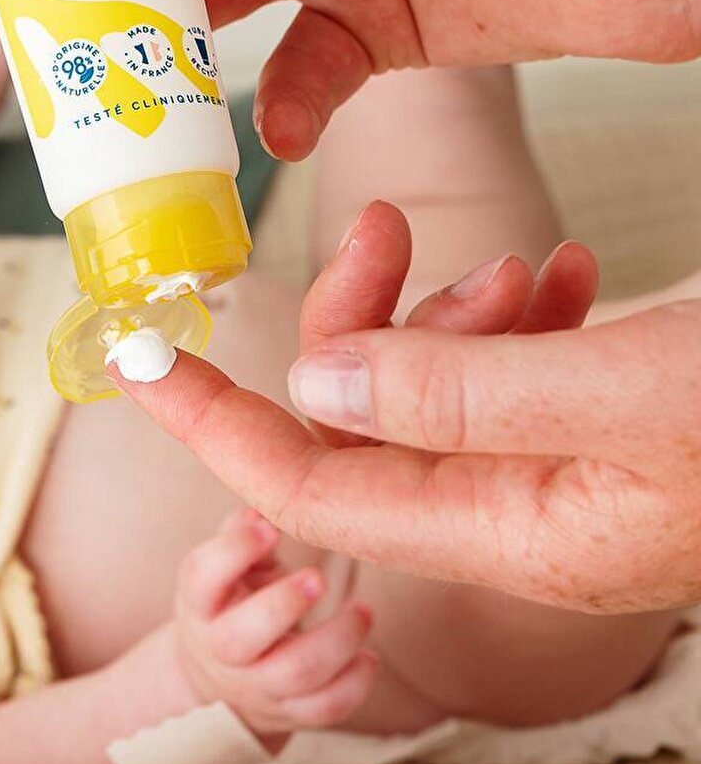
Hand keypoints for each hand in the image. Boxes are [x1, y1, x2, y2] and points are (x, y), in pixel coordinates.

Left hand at [117, 203, 700, 613]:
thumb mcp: (635, 395)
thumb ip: (468, 398)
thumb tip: (321, 386)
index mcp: (524, 535)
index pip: (318, 495)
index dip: (216, 427)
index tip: (129, 355)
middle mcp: (536, 516)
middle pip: (380, 425)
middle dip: (368, 323)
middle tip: (391, 228)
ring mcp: (581, 472)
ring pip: (458, 384)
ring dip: (464, 308)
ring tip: (535, 259)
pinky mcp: (622, 421)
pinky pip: (535, 370)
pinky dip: (533, 311)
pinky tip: (573, 268)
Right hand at [169, 509, 375, 746]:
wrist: (218, 680)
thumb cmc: (231, 603)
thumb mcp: (224, 567)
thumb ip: (241, 533)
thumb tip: (263, 505)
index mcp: (201, 603)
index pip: (202, 577)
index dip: (233, 551)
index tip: (269, 526)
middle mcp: (222, 650)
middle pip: (242, 637)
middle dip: (284, 605)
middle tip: (319, 577)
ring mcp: (257, 687)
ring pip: (295, 674)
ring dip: (337, 641)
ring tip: (364, 611)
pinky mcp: (290, 713)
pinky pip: (325, 709)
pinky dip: (355, 685)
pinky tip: (370, 656)